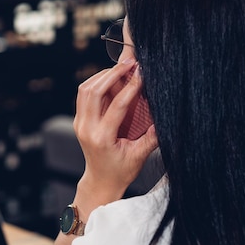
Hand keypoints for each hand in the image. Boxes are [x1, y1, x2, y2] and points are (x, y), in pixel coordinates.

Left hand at [72, 59, 157, 218]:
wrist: (101, 181)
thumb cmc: (120, 171)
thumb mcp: (139, 156)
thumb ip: (152, 137)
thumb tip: (165, 119)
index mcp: (102, 137)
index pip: (117, 105)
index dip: (131, 86)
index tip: (142, 73)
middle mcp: (87, 128)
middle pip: (94, 90)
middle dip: (112, 73)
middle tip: (130, 63)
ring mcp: (80, 123)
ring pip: (85, 89)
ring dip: (102, 75)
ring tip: (121, 68)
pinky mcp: (79, 120)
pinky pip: (83, 94)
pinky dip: (96, 82)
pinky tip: (111, 78)